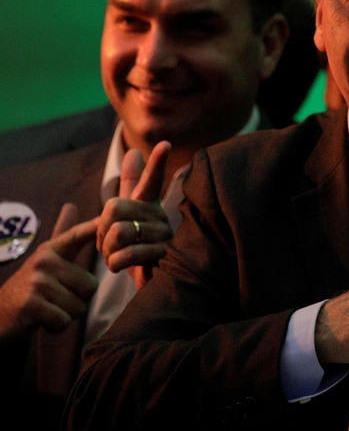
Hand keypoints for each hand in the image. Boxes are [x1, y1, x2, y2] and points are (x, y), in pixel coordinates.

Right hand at [0, 203, 98, 342]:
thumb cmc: (30, 288)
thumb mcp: (45, 259)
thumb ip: (62, 235)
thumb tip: (71, 205)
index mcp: (51, 250)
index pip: (76, 235)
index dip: (94, 227)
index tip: (107, 218)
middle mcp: (45, 261)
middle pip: (91, 286)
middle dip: (78, 300)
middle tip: (54, 299)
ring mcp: (38, 281)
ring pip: (79, 306)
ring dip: (67, 315)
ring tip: (47, 308)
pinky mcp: (32, 304)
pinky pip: (64, 321)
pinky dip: (56, 327)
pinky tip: (41, 320)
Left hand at [96, 141, 171, 289]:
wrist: (150, 285)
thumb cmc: (136, 251)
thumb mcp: (128, 219)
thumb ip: (130, 188)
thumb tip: (133, 151)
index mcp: (150, 206)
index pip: (153, 180)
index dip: (157, 162)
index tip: (165, 144)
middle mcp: (161, 217)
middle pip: (116, 207)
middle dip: (102, 231)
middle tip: (109, 245)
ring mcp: (165, 237)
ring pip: (120, 232)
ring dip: (109, 251)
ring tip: (118, 258)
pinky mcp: (164, 257)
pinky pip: (128, 253)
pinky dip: (116, 263)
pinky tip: (121, 267)